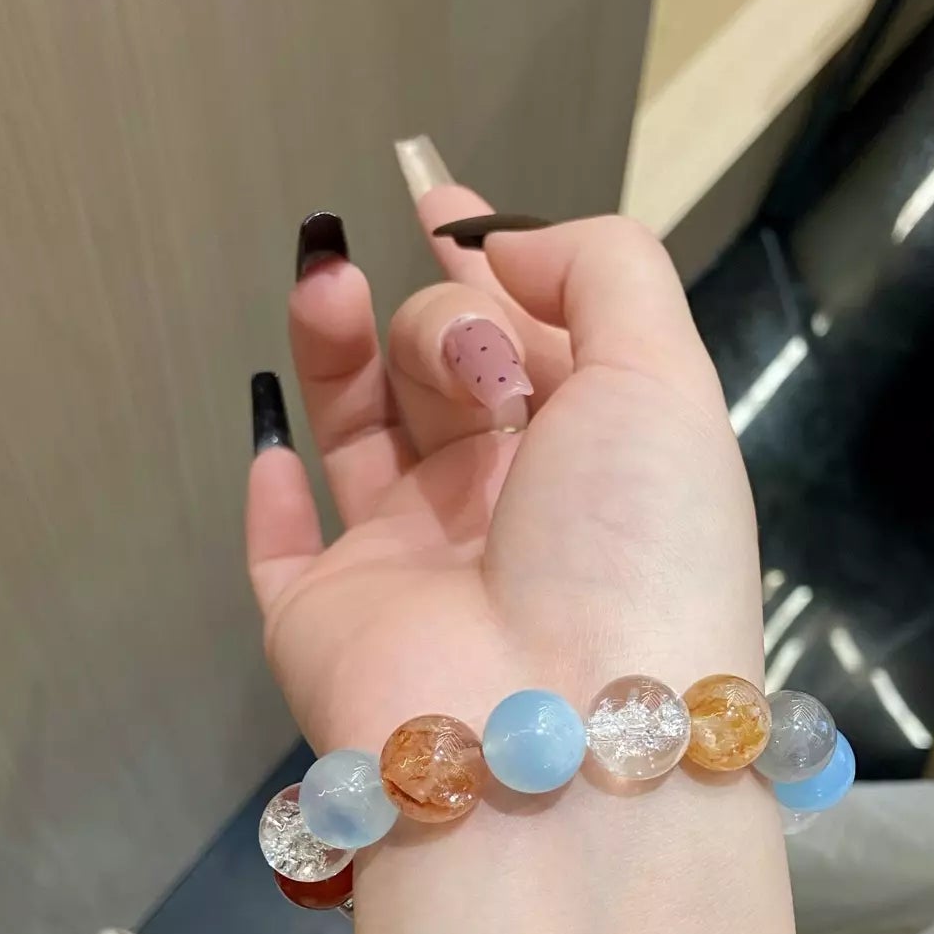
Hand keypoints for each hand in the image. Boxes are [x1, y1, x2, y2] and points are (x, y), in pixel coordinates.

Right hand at [247, 179, 760, 754]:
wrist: (554, 735)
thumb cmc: (629, 546)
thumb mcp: (664, 378)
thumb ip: (602, 270)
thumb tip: (497, 242)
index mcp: (597, 460)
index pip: (535, 340)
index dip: (488, 265)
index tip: (435, 199)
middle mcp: (507, 510)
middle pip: (447, 372)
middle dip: (442, 319)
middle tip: (468, 358)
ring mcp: (411, 566)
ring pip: (358, 432)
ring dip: (337, 347)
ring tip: (324, 281)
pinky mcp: (324, 617)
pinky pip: (279, 543)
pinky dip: (269, 481)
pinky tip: (272, 426)